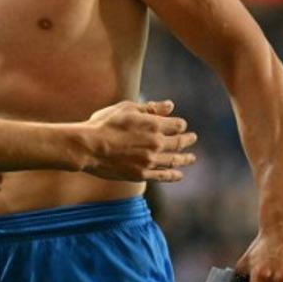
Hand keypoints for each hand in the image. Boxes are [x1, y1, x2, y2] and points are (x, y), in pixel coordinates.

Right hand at [82, 100, 196, 181]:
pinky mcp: (142, 174)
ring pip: (174, 160)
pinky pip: (163, 176)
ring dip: (185, 159)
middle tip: (193, 138)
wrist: (89, 147)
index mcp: (153, 125)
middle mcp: (156, 143)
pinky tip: (179, 175)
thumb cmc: (105, 124)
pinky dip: (173, 175)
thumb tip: (170, 106)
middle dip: (188, 140)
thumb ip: (150, 108)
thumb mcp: (127, 108)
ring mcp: (150, 161)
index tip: (180, 125)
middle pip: (179, 142)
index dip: (180, 125)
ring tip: (191, 158)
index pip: (177, 125)